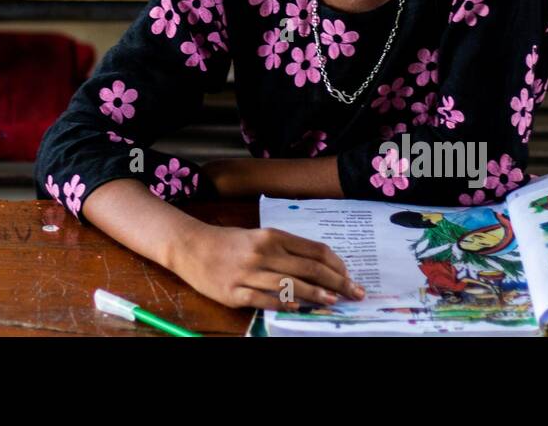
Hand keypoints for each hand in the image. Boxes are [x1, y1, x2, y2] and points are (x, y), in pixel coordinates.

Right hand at [171, 223, 362, 311]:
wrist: (191, 246)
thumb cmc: (229, 242)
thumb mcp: (259, 237)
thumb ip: (286, 250)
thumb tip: (319, 268)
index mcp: (272, 236)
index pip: (314, 250)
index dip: (336, 265)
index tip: (349, 276)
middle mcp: (263, 253)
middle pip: (310, 269)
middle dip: (337, 283)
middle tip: (355, 293)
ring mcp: (249, 273)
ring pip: (291, 286)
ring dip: (317, 295)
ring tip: (334, 302)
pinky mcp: (235, 292)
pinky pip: (265, 300)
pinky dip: (285, 305)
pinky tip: (299, 310)